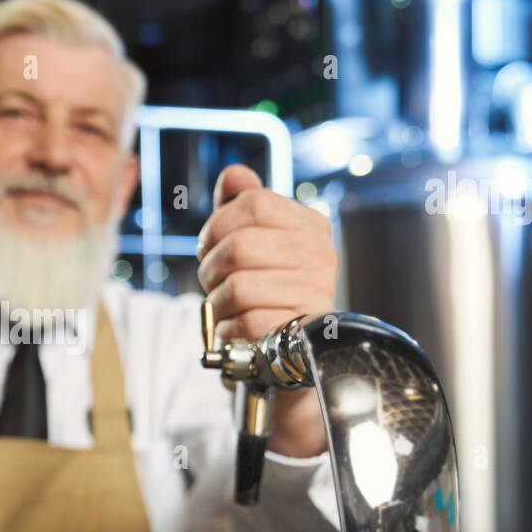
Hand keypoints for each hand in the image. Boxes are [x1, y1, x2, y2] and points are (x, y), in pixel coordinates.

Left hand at [195, 164, 337, 457]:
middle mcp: (321, 257)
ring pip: (236, 286)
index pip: (254, 202)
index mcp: (311, 227)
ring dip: (216, 303)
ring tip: (225, 308)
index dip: (218, 223)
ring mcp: (314, 294)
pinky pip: (243, 321)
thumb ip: (243, 207)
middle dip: (210, 267)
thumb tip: (235, 174)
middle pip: (239, 246)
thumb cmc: (270, 294)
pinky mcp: (300, 332)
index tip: (211, 244)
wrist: (292, 357)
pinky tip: (237, 329)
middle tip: (213, 281)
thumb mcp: (256, 244)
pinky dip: (227, 329)